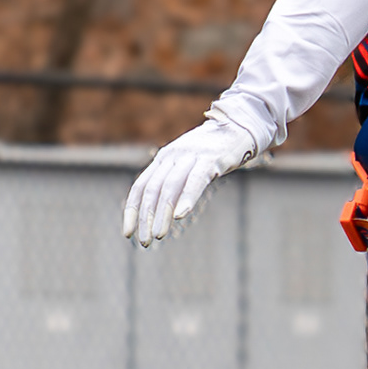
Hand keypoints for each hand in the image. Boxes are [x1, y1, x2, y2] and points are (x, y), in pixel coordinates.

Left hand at [123, 114, 266, 245]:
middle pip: (152, 189)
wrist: (239, 127)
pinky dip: (186, 198)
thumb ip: (176, 181)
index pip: (140, 186)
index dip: (132, 210)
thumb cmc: (213, 152)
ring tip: (158, 236)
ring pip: (169, 187)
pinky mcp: (211, 159)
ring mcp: (191, 156)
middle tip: (144, 241)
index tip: (128, 233)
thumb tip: (165, 209)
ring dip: (161, 214)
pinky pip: (195, 180)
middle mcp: (172, 156)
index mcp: (163, 159)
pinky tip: (180, 216)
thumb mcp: (188, 164)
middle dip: (146, 217)